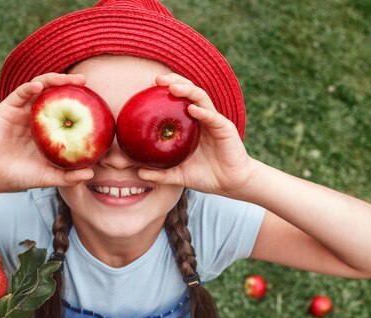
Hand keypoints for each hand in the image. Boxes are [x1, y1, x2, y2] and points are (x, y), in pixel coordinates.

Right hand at [0, 73, 93, 193]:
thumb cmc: (20, 175)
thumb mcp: (48, 177)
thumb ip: (68, 177)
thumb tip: (91, 174)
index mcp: (48, 128)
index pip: (66, 109)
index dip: (80, 102)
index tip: (97, 100)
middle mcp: (37, 116)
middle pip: (54, 93)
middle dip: (69, 83)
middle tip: (84, 81)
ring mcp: (23, 111)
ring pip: (39, 88)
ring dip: (53, 79)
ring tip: (66, 78)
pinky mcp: (7, 108)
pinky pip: (20, 93)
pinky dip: (30, 87)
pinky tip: (39, 86)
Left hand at [138, 74, 254, 197]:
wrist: (231, 184)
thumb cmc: (206, 176)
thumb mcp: (180, 175)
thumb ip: (161, 174)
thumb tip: (139, 173)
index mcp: (191, 125)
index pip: (179, 100)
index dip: (165, 91)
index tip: (148, 87)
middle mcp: (203, 118)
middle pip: (189, 92)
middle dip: (174, 81)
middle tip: (157, 80)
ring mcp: (214, 121)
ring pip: (201, 98)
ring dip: (187, 90)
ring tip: (173, 88)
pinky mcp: (225, 129)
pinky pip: (213, 117)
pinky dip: (203, 112)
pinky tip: (192, 109)